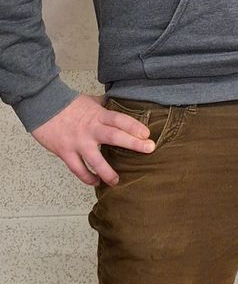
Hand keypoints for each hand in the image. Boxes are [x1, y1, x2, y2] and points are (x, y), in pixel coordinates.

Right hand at [31, 93, 154, 186]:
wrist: (43, 106)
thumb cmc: (68, 103)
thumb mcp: (90, 100)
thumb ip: (104, 105)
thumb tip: (117, 104)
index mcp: (98, 114)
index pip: (120, 119)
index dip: (134, 126)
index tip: (147, 134)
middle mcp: (90, 129)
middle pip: (115, 136)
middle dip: (133, 143)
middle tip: (149, 149)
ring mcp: (78, 142)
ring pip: (95, 159)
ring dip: (107, 172)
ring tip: (116, 181)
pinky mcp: (65, 152)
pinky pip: (78, 169)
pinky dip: (87, 177)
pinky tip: (95, 182)